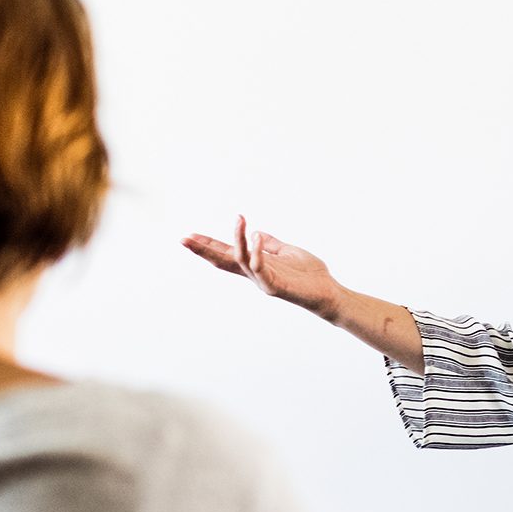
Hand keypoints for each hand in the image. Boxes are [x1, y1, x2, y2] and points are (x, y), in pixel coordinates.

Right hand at [181, 215, 343, 319]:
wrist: (327, 292)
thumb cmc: (308, 274)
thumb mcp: (286, 252)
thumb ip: (271, 244)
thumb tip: (257, 232)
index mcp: (256, 265)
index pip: (227, 253)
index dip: (209, 245)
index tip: (190, 235)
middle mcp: (254, 274)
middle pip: (223, 261)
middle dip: (204, 250)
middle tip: (184, 239)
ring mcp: (263, 281)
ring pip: (241, 260)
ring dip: (237, 239)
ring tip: (239, 219)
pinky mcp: (275, 286)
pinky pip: (261, 268)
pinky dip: (257, 251)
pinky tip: (256, 235)